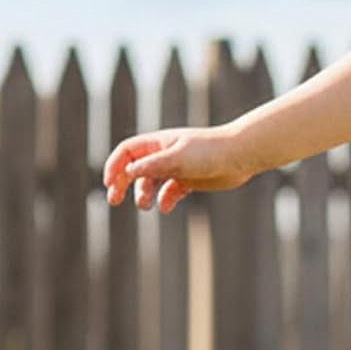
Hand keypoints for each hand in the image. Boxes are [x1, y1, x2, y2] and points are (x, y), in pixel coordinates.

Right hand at [103, 125, 254, 213]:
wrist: (241, 156)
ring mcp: (177, 168)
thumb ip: (152, 165)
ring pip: (151, 183)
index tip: (109, 183)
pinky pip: (170, 192)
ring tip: (146, 205)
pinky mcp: (190, 180)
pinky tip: (167, 207)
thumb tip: (128, 172)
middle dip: (122, 184)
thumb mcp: (176, 158)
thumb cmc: (209, 151)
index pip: (127, 152)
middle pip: (134, 169)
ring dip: (143, 194)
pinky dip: (165, 200)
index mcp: (159, 143)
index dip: (114, 166)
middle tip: (113, 200)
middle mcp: (165, 154)